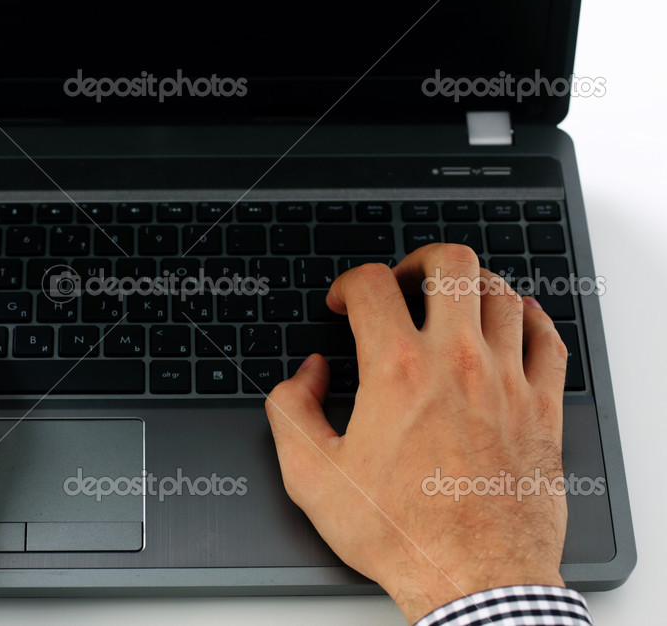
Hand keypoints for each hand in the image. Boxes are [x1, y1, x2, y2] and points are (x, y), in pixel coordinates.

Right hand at [265, 244, 568, 622]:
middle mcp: (456, 361)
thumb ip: (292, 410)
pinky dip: (528, 317)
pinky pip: (546, 337)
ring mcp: (506, 380)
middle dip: (418, 261)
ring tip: (452, 302)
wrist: (473, 578)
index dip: (349, 283)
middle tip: (404, 281)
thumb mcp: (311, 475)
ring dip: (470, 285)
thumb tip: (309, 376)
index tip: (346, 304)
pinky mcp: (542, 407)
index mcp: (397, 370)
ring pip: (500, 291)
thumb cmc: (400, 531)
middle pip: (449, 264)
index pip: (373, 285)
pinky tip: (512, 323)